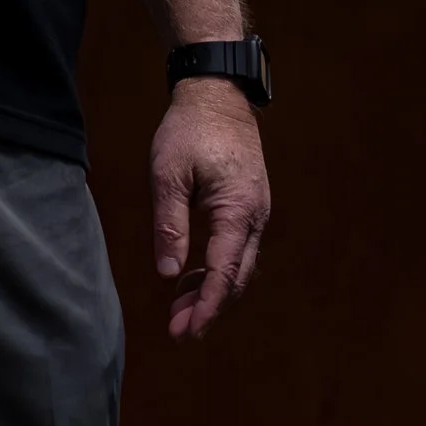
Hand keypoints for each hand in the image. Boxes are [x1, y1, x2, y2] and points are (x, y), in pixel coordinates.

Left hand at [151, 80, 268, 339]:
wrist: (217, 93)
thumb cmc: (190, 129)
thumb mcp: (168, 173)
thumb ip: (170, 224)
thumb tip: (169, 273)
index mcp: (238, 210)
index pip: (224, 272)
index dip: (207, 306)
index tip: (186, 332)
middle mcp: (256, 216)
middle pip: (237, 277)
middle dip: (209, 307)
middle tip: (178, 331)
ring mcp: (257, 211)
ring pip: (239, 265)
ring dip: (212, 290)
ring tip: (178, 310)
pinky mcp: (249, 205)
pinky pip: (237, 248)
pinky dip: (216, 268)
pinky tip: (192, 277)